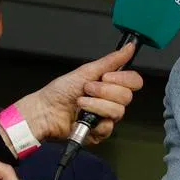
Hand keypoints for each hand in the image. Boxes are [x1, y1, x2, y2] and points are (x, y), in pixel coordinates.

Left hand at [13, 43, 142, 144]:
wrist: (46, 110)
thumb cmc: (61, 90)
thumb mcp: (86, 71)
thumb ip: (111, 61)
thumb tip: (129, 47)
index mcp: (110, 84)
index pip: (133, 81)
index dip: (123, 79)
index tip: (105, 77)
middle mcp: (110, 100)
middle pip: (126, 96)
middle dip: (104, 91)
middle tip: (87, 88)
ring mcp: (106, 117)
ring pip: (118, 111)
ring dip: (96, 105)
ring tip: (80, 102)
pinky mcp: (100, 132)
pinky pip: (108, 127)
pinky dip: (94, 119)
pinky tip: (82, 116)